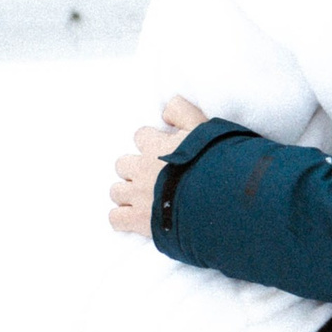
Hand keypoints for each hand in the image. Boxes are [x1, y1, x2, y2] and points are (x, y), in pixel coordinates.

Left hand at [109, 94, 206, 236]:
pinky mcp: (139, 221)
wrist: (215, 197)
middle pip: (122, 164)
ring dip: (127, 193)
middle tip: (152, 176)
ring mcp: (138, 196)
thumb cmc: (211, 160)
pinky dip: (122, 218)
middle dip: (134, 169)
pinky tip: (134, 218)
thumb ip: (181, 111)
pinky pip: (116, 218)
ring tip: (143, 197)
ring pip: (116, 191)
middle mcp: (141, 170)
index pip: (140, 136)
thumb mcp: (201, 126)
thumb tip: (164, 110)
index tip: (163, 150)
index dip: (150, 142)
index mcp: (154, 147)